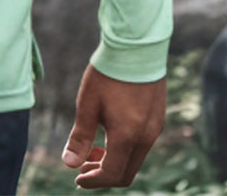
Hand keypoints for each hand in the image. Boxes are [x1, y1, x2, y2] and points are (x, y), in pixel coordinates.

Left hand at [61, 64, 165, 188]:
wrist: (136, 46)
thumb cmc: (108, 74)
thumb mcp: (87, 104)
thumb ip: (79, 136)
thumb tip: (68, 163)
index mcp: (127, 137)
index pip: (112, 174)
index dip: (93, 181)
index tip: (77, 178)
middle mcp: (145, 138)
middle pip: (126, 172)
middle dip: (103, 174)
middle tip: (82, 166)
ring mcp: (154, 128)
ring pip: (135, 159)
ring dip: (113, 160)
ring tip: (92, 149)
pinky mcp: (157, 118)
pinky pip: (142, 144)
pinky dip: (124, 148)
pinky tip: (109, 132)